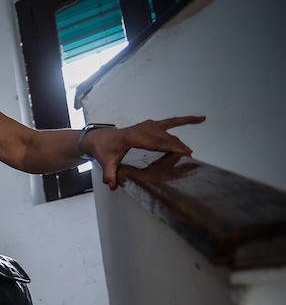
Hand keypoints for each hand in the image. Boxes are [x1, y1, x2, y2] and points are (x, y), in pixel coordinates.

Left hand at [88, 115, 204, 189]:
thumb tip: (112, 185)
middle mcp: (143, 128)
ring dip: (179, 142)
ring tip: (188, 153)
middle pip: (165, 138)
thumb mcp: (106, 162)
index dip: (171, 146)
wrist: (102, 138)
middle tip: (189, 158)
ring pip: (169, 133)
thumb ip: (109, 174)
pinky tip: (201, 119)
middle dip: (178, 147)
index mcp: (132, 136)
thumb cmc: (106, 150)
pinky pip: (172, 121)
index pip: (156, 142)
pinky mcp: (153, 125)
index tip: (184, 152)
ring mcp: (149, 125)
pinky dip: (186, 120)